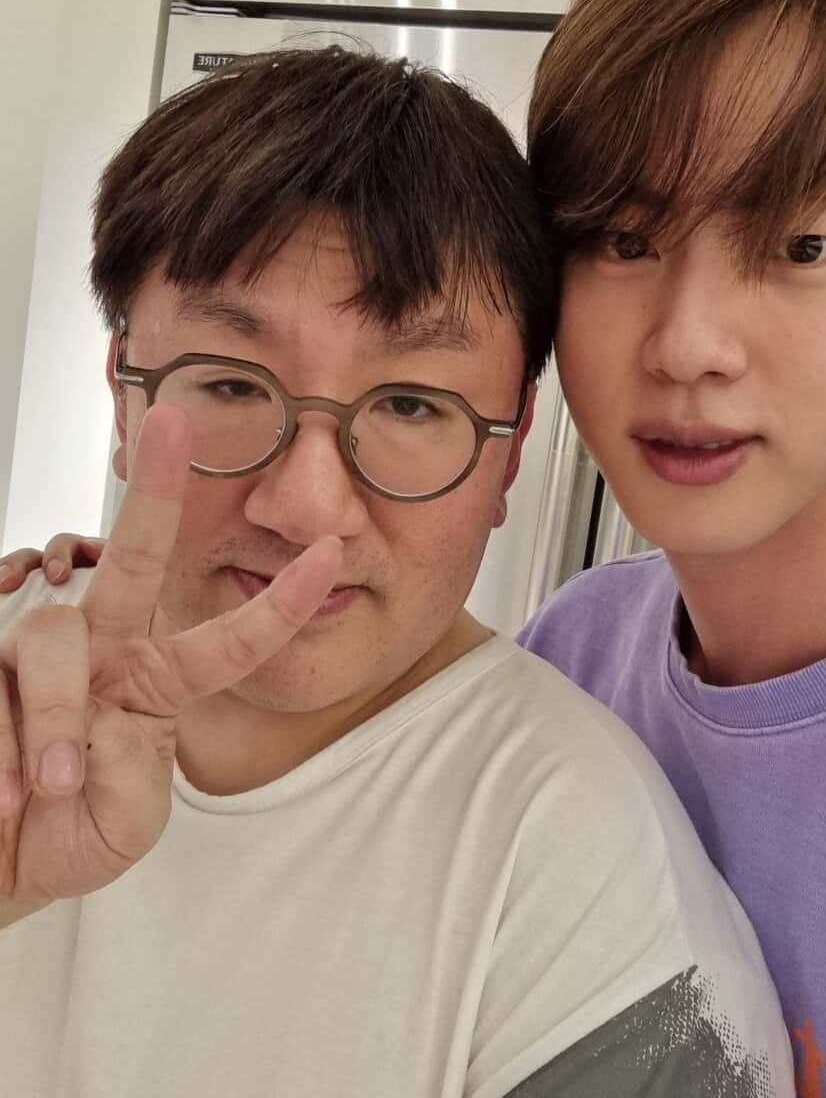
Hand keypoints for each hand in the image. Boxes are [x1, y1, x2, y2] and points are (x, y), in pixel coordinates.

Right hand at [0, 404, 341, 926]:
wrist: (0, 864)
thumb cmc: (71, 835)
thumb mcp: (126, 820)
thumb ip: (129, 775)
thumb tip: (86, 730)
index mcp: (158, 678)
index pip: (231, 639)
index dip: (282, 604)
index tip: (332, 554)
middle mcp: (104, 646)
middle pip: (137, 556)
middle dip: (156, 489)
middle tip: (171, 421)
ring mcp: (37, 651)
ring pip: (57, 640)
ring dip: (53, 720)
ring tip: (41, 790)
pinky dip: (5, 743)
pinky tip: (3, 792)